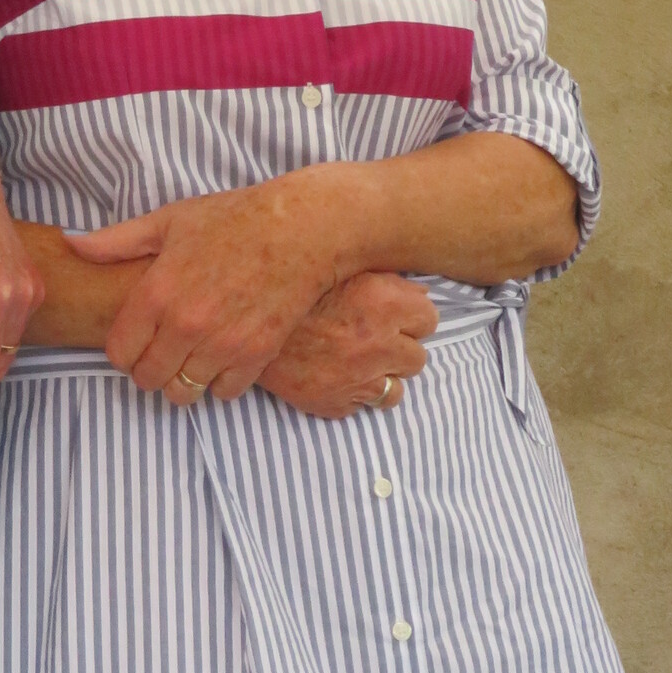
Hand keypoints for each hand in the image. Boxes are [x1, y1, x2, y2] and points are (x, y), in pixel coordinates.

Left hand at [70, 175, 344, 402]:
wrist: (302, 229)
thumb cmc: (234, 219)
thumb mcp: (169, 220)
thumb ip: (116, 241)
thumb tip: (72, 244)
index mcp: (157, 292)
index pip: (118, 353)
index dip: (123, 351)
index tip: (136, 341)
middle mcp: (185, 325)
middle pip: (147, 380)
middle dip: (149, 370)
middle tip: (162, 353)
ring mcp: (222, 343)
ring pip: (182, 394)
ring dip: (182, 382)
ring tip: (190, 360)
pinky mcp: (256, 355)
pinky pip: (223, 394)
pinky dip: (220, 384)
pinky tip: (222, 360)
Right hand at [259, 274, 437, 419]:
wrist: (242, 316)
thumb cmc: (292, 286)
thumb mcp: (341, 265)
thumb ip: (385, 279)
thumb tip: (417, 294)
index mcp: (384, 302)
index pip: (429, 320)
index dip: (412, 318)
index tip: (396, 316)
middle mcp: (377, 343)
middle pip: (417, 359)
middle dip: (399, 350)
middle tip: (375, 341)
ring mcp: (357, 378)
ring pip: (394, 392)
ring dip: (381, 378)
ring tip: (358, 365)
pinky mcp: (334, 403)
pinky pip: (359, 407)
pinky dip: (351, 395)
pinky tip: (334, 376)